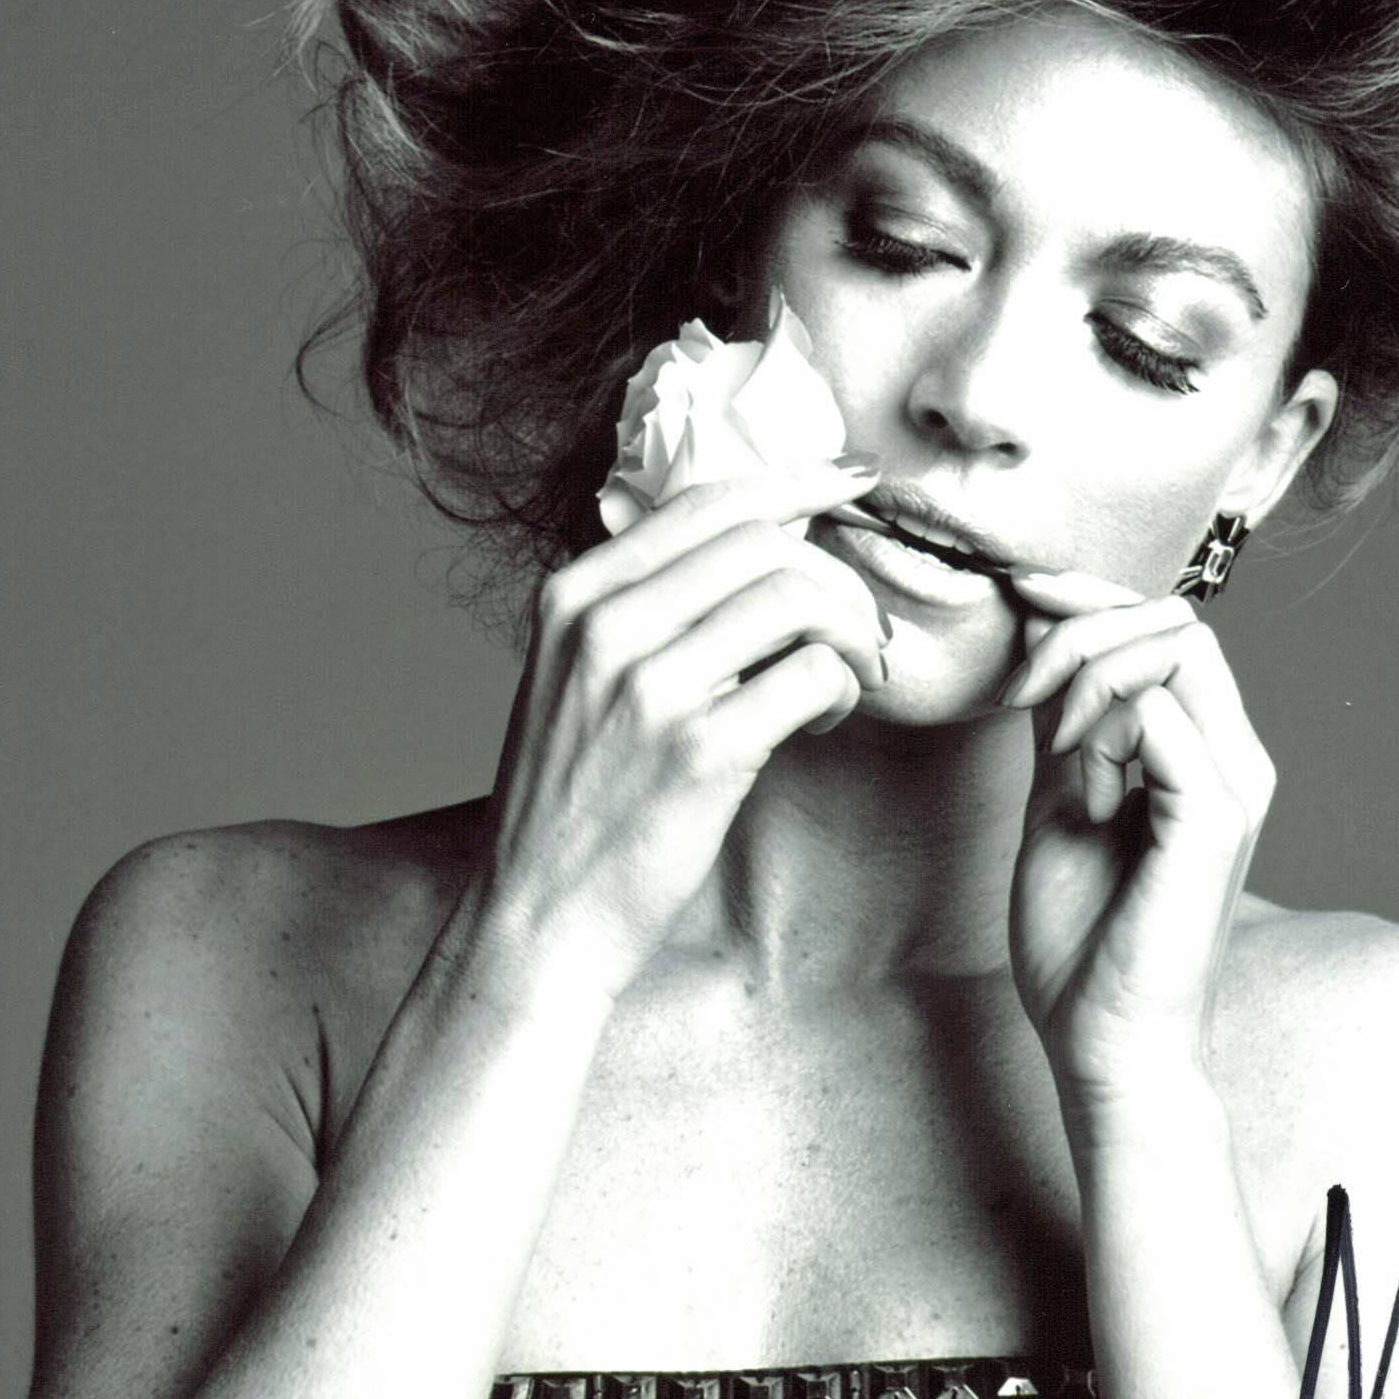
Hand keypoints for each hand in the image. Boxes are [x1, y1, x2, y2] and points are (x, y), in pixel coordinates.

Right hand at [465, 458, 890, 995]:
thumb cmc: (572, 807)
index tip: (852, 480)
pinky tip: (821, 722)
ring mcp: (650, 687)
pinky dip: (840, 691)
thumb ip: (638, 612)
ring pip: (797, 598)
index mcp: (575, 598)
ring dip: (849, 634)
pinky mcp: (700, 752)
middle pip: (764, 542)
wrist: (538, 918)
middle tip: (860, 632)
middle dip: (836, 579)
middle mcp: (606, 627)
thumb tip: (750, 552)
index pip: (706, 502)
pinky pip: (811, 675)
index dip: (797, 481)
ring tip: (847, 680)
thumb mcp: (572, 681)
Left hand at [1001, 567, 1276, 1120]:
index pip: (1170, 630)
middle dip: (1085, 626)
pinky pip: (1158, 716)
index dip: (1094, 601)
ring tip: (1045, 740)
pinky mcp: (1214, 820)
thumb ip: (1066, 732)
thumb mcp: (1059, 806)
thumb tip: (1047, 653)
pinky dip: (1099, 724)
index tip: (1021, 598)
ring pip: (1173, 651)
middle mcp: (1236, 760)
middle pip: (1178, 624)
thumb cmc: (1085, 940)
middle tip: (1021, 685)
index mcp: (1206, 755)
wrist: (1105, 1039)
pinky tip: (1071, 778)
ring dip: (1088, 671)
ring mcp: (1234, 788)